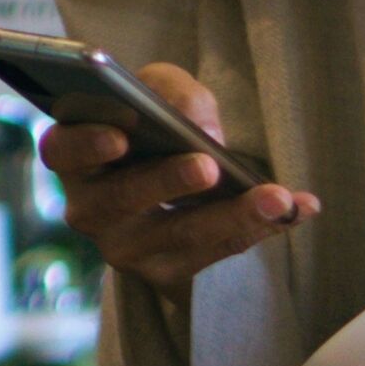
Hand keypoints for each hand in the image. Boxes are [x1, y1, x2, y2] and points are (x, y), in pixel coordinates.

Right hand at [36, 60, 318, 292]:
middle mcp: (90, 209)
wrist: (171, 182)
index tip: (120, 136)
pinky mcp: (168, 273)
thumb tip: (201, 129)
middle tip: (208, 166)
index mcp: (74, 157)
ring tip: (276, 197)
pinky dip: (264, 227)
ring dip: (233, 215)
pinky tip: (302, 207)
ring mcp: (126, 248)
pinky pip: (220, 252)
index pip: (62, 150)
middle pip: (122, 199)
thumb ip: (172, 93)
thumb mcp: (157, 92)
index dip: (86, 144)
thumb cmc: (154, 126)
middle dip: (167, 182)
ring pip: (180, 235)